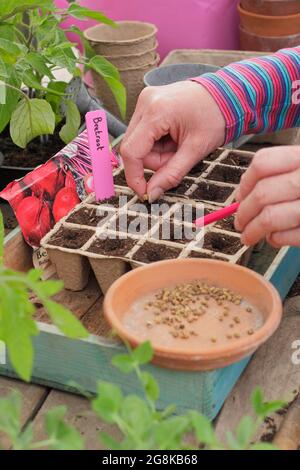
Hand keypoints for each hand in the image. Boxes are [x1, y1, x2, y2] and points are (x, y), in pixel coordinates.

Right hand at [120, 81, 224, 201]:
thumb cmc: (216, 117)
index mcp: (156, 111)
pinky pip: (143, 134)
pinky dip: (157, 143)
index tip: (144, 193)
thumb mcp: (196, 150)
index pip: (131, 151)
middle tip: (177, 157)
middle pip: (134, 148)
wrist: (227, 95)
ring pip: (138, 143)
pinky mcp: (147, 103)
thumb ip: (171, 174)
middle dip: (155, 161)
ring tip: (179, 144)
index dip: (135, 176)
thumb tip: (152, 193)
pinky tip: (173, 137)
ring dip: (157, 153)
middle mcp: (145, 102)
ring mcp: (145, 101)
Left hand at [235, 146, 299, 246]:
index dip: (244, 183)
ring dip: (253, 231)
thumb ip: (280, 176)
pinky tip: (274, 238)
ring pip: (270, 218)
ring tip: (248, 236)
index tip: (240, 197)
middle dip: (243, 213)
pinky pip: (286, 236)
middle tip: (239, 223)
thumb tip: (242, 197)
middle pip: (262, 194)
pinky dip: (274, 240)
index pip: (263, 164)